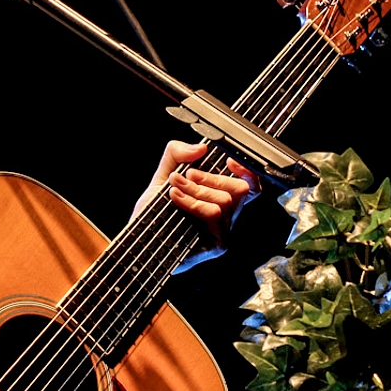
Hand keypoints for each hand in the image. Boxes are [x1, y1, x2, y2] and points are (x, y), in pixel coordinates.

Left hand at [136, 141, 260, 258]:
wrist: (140, 237)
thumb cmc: (153, 213)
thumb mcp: (162, 176)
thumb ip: (176, 154)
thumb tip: (200, 147)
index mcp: (219, 198)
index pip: (250, 185)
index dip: (247, 171)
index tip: (229, 160)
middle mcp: (226, 215)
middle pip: (241, 189)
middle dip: (211, 177)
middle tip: (187, 175)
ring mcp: (223, 231)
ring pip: (224, 201)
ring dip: (196, 189)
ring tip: (175, 187)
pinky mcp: (216, 243)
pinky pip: (213, 214)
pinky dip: (193, 201)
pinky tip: (175, 198)